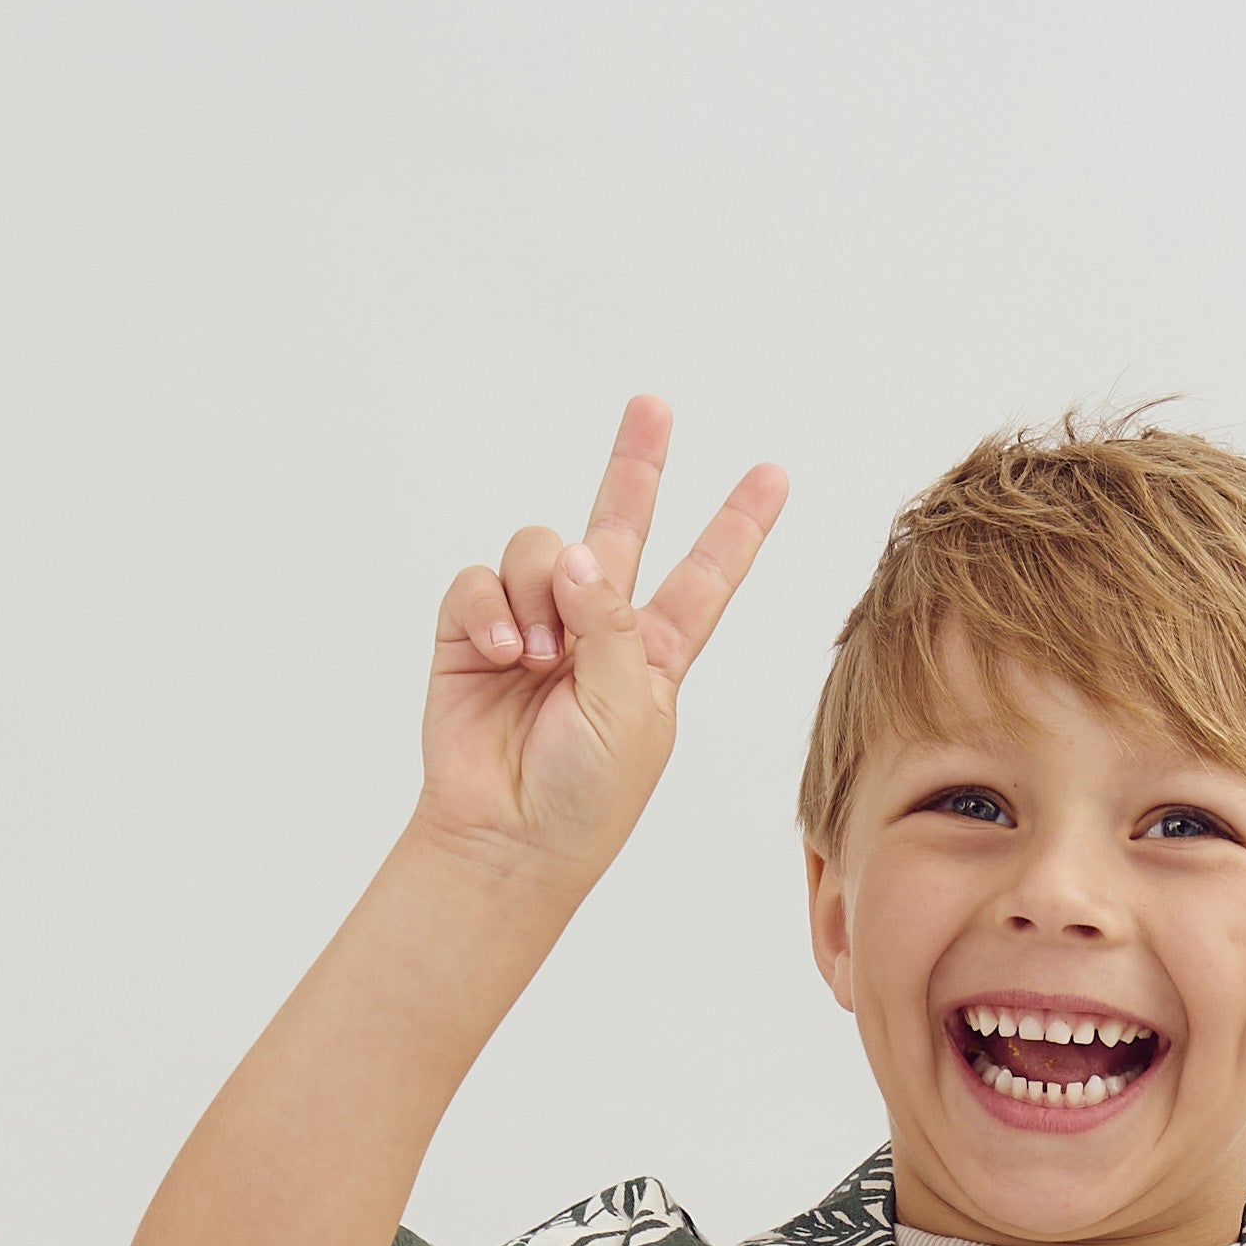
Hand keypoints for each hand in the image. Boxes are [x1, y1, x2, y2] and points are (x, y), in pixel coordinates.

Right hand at [414, 393, 789, 891]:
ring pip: (541, 546)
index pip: (705, 576)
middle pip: (621, 525)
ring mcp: (534, 623)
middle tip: (654, 406)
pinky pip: (479, 581)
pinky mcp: (471, 632)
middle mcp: (596, 627)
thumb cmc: (583, 797)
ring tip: (537, 659)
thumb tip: (578, 554)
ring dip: (541, 593)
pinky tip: (500, 654)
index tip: (774, 473)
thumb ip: (614, 626)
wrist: (505, 839)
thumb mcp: (631, 713)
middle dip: (636, 464)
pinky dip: (489, 610)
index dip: (737, 526)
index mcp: (655, 652)